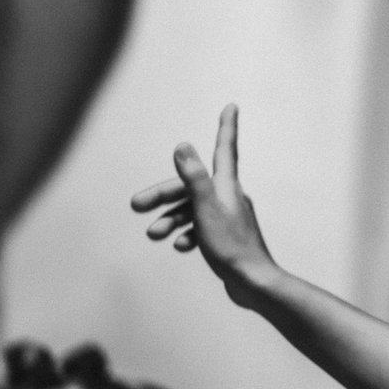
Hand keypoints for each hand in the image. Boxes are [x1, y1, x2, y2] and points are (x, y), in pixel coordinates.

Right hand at [130, 104, 276, 308]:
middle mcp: (230, 196)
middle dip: (164, 193)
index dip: (226, 126)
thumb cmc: (231, 245)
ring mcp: (228, 217)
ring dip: (170, 218)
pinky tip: (179, 245)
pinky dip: (186, 233)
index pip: (225, 148)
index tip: (231, 106)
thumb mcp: (205, 208)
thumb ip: (193, 177)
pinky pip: (199, 228)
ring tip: (153, 234)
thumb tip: (182, 145)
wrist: (253, 283)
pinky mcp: (225, 237)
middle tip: (136, 205)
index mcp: (227, 186)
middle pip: (192, 186)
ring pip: (192, 209)